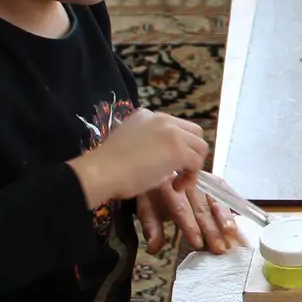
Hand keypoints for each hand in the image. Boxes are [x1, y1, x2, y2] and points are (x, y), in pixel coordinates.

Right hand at [69, 108, 207, 207]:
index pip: (175, 126)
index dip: (178, 146)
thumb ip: (150, 144)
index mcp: (148, 115)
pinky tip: (176, 186)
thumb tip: (165, 159)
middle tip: (180, 171)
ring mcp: (171, 132)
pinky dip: (190, 177)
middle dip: (192, 152)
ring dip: (193, 165)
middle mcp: (162, 118)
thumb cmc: (109, 165)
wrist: (101, 171)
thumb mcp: (131, 144)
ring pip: (200, 146)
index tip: (169, 163)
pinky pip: (196, 162)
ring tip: (177, 181)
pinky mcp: (177, 149)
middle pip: (194, 132)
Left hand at [135, 174, 239, 255]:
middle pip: (201, 206)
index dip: (190, 226)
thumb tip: (154, 248)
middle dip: (211, 228)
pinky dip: (233, 203)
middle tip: (219, 247)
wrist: (158, 166)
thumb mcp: (147, 207)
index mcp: (166, 185)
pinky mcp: (212, 179)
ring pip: (215, 198)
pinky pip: (224, 190)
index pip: (181, 208)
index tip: (198, 243)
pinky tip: (241, 215)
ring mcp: (201, 178)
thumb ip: (152, 227)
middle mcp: (186, 180)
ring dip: (224, 216)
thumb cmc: (154, 192)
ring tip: (232, 232)